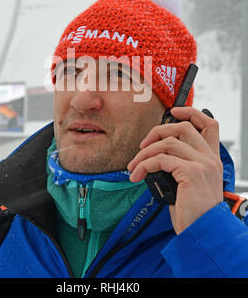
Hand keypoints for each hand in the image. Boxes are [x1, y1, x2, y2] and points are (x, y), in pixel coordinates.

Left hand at [127, 107, 222, 234]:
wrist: (203, 233)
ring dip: (144, 153)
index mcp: (212, 159)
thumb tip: (155, 157)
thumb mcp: (188, 184)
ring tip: (134, 166)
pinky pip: (160, 160)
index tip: (173, 112)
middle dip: (157, 131)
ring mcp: (203, 164)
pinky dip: (144, 165)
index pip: (209, 124)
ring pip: (167, 143)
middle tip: (142, 146)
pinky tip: (137, 176)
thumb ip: (180, 165)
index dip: (191, 112)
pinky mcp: (192, 172)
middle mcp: (210, 158)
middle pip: (183, 127)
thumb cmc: (193, 213)